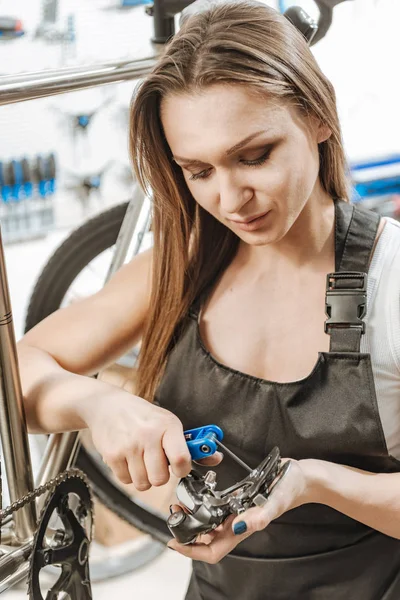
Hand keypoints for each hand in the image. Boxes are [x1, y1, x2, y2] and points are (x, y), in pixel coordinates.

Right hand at [82, 390, 221, 488]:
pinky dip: (128, 474)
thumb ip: (190, 445)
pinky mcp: (112, 455)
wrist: (107, 405)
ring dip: (144, 477)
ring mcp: (129, 446)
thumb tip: (215, 458)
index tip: (179, 467)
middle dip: (160, 475)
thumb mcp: (168, 423)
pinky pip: (126, 481)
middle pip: (160, 479)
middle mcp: (148, 435)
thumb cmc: (142, 416)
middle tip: (156, 462)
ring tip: (141, 459)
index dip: (182, 470)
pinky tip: (128, 458)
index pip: (181, 459)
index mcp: (167, 425)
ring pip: (143, 484)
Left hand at [168, 458, 316, 562]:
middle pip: (205, 539)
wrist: (297, 477)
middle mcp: (235, 523)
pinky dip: (203, 503)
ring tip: (180, 503)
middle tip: (174, 515)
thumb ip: (260, 516)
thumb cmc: (289, 490)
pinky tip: (197, 493)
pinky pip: (215, 508)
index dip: (192, 551)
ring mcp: (234, 512)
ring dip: (192, 517)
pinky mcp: (235, 500)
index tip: (175, 542)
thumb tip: (240, 527)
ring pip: (207, 524)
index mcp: (242, 529)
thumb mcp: (276, 501)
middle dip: (186, 531)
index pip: (212, 551)